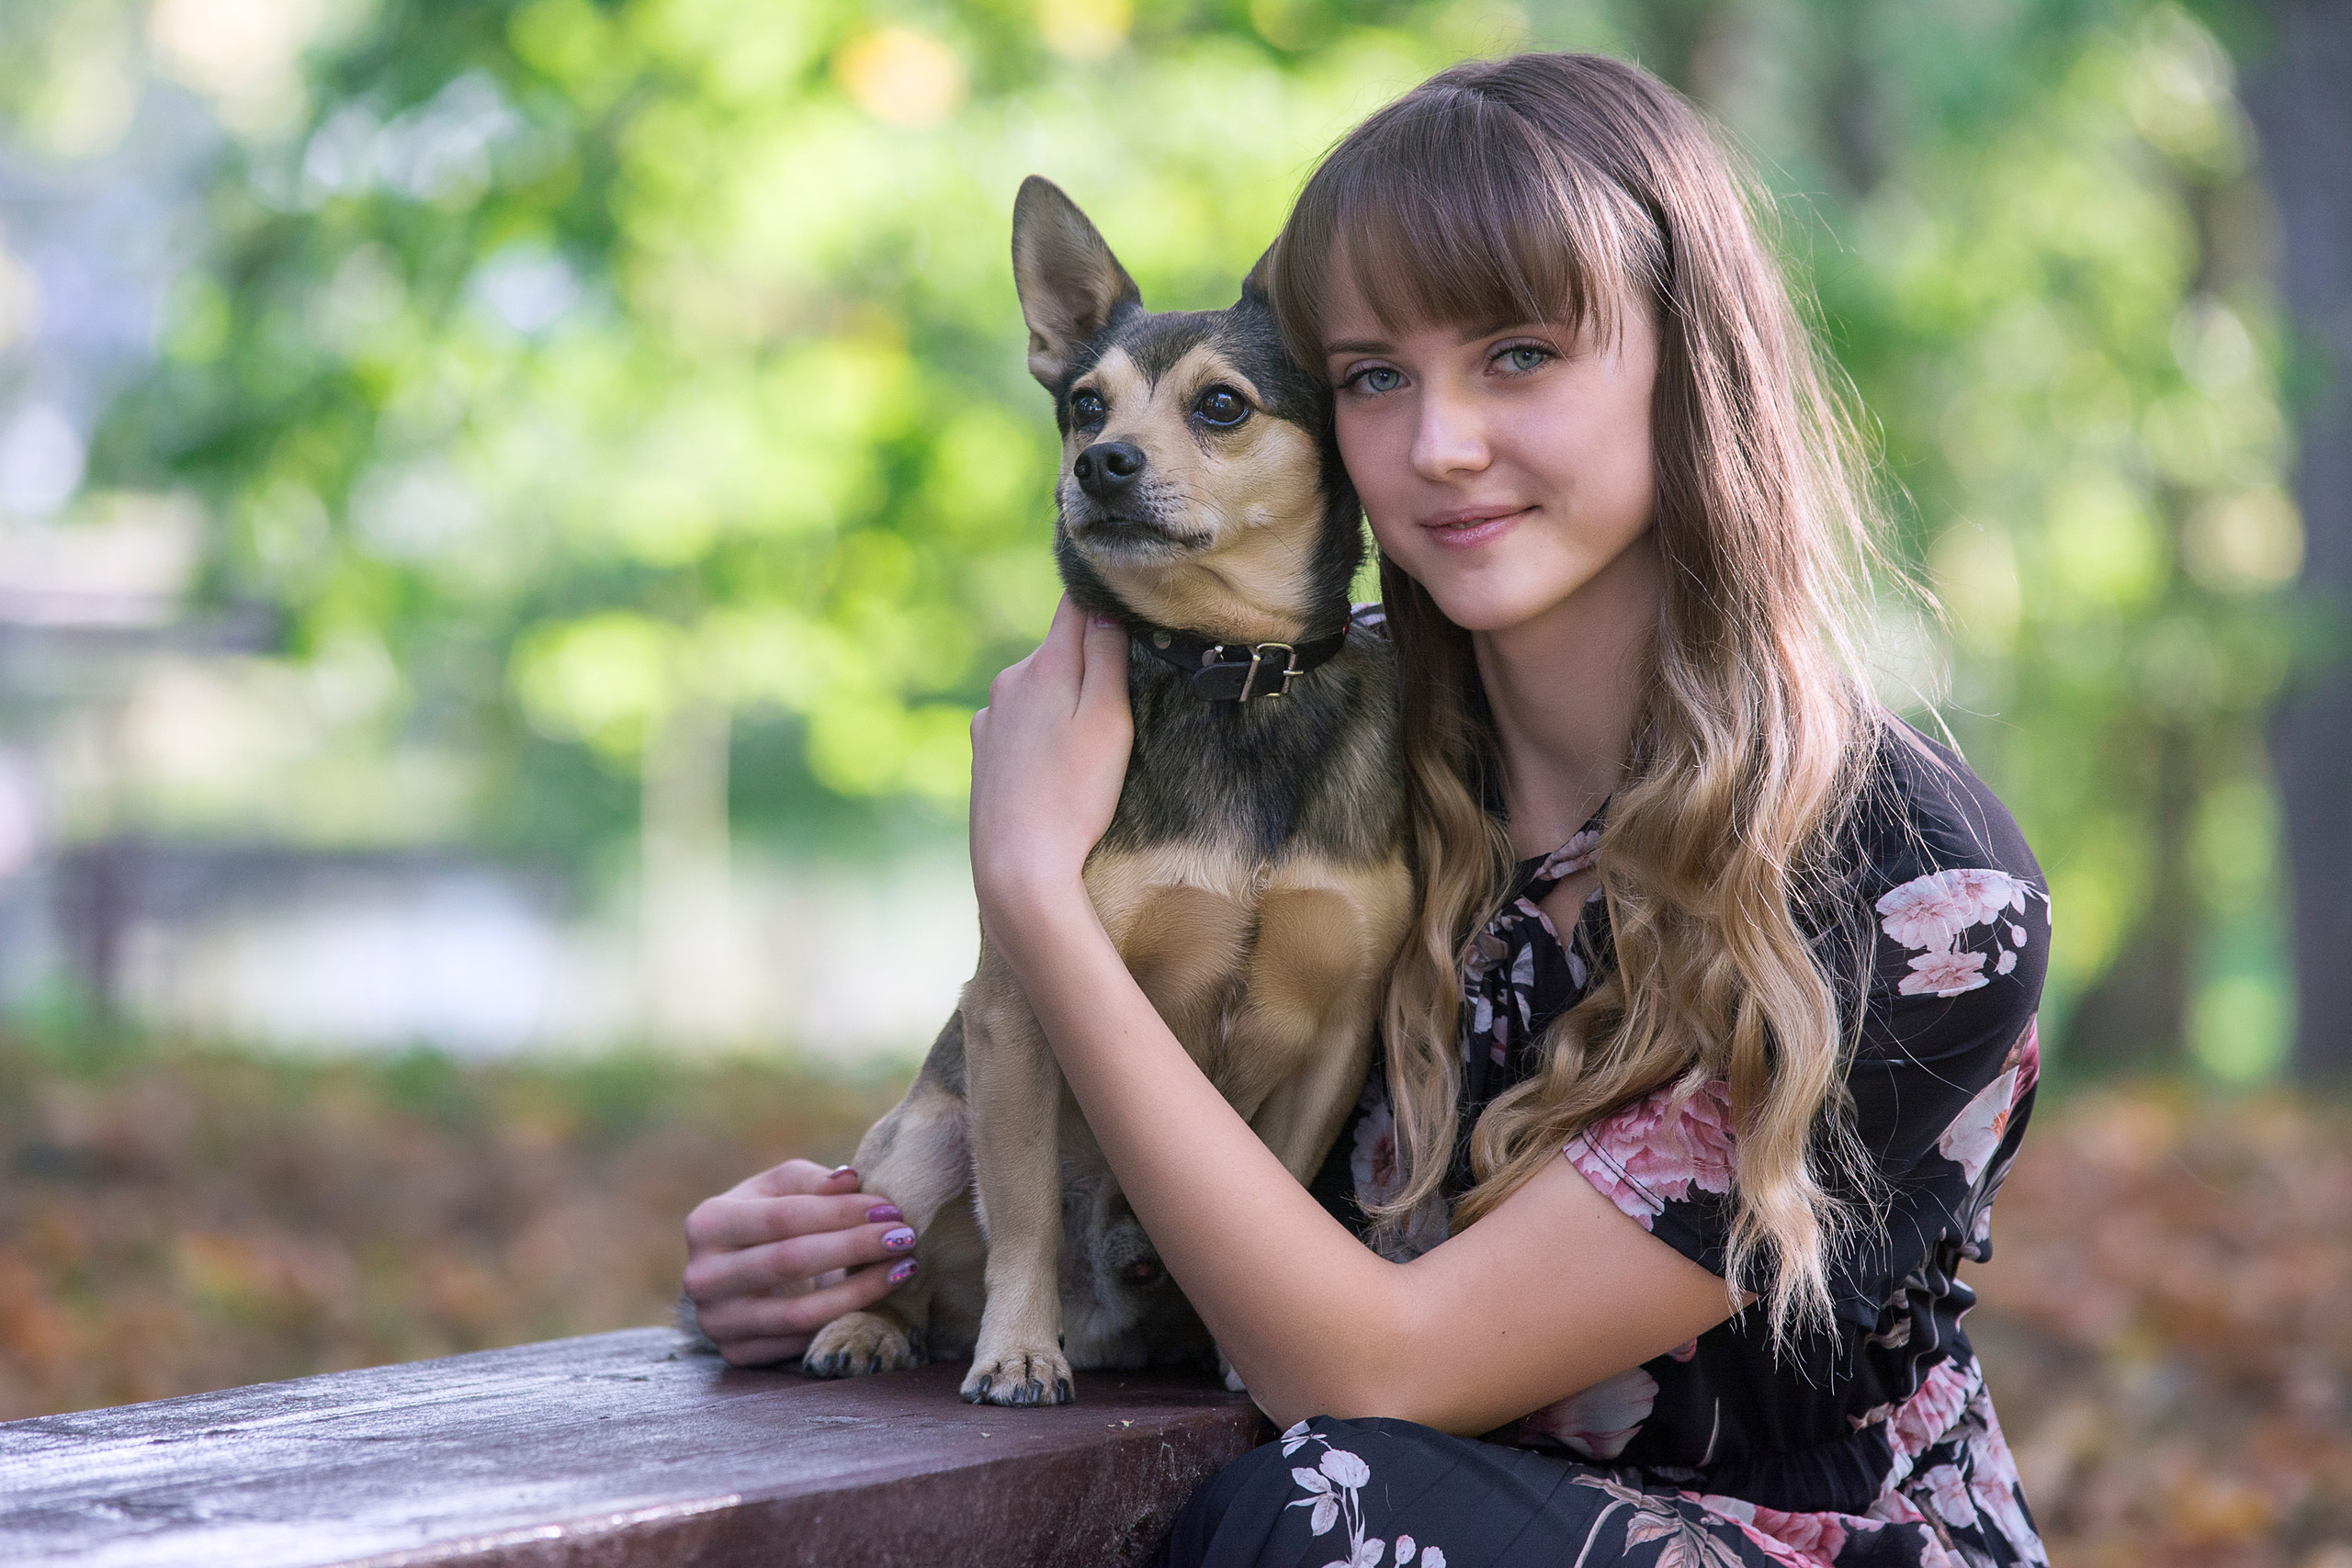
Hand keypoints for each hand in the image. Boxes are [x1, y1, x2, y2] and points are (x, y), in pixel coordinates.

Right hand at [681, 1159, 918, 1366]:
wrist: (738, 1277)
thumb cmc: (767, 1220)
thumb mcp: (780, 1189)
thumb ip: (813, 1181)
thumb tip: (851, 1179)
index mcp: (708, 1223)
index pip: (782, 1217)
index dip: (841, 1214)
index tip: (890, 1210)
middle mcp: (702, 1277)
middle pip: (790, 1262)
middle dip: (855, 1248)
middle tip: (905, 1238)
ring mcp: (717, 1323)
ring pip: (798, 1313)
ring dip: (860, 1291)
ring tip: (903, 1269)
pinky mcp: (737, 1355)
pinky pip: (800, 1343)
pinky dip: (845, 1321)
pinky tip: (880, 1300)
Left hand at [968, 594, 1131, 926]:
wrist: (1017, 864)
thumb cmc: (1075, 795)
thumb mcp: (1109, 720)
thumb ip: (1106, 658)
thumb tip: (1103, 609)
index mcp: (1043, 666)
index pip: (1074, 607)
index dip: (1102, 603)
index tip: (1129, 609)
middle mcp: (1008, 682)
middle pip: (1057, 651)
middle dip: (1086, 664)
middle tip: (1119, 704)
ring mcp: (990, 718)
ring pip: (1037, 690)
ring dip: (1062, 703)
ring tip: (1086, 749)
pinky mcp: (982, 751)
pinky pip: (1019, 724)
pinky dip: (1039, 734)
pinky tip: (1054, 769)